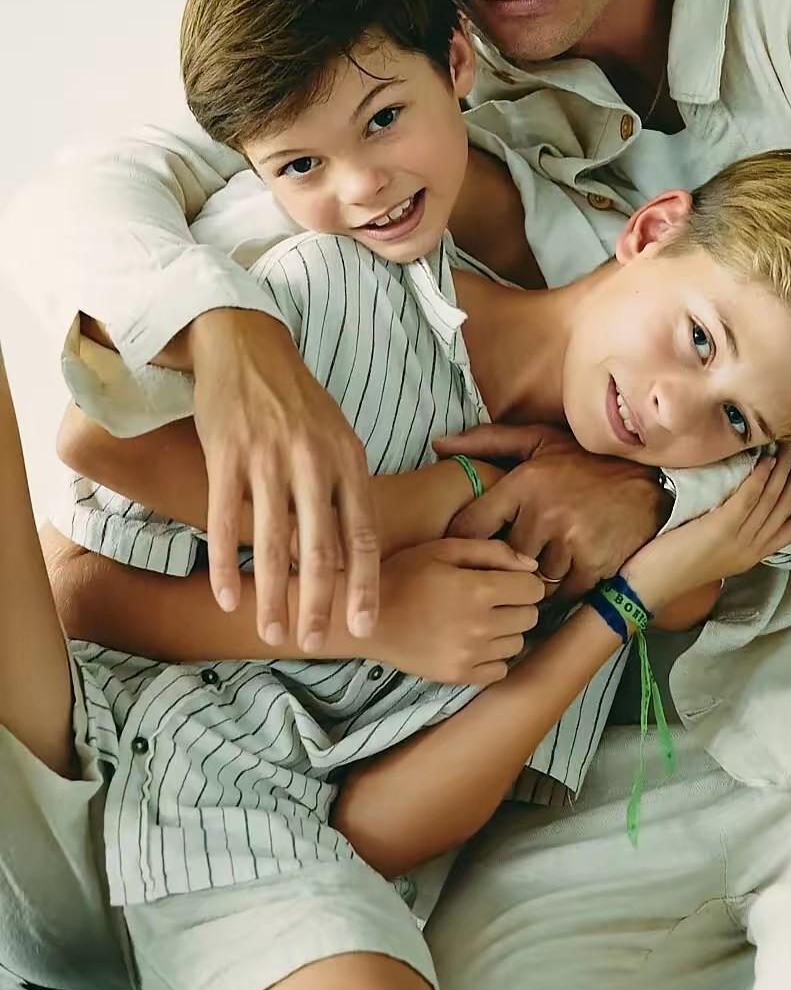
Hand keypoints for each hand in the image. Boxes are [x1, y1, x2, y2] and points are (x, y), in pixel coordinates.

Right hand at [189, 309, 378, 652]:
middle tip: (315, 643)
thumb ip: (342, 494)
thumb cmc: (297, 403)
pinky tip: (227, 596)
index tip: (365, 625)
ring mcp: (268, 457)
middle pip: (320, 546)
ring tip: (273, 632)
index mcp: (347, 458)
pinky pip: (227, 519)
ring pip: (272, 540)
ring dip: (272, 594)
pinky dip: (227, 563)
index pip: (362, 532)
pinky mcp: (227, 454)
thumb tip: (348, 559)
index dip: (365, 583)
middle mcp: (313, 460)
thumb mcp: (335, 439)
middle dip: (320, 602)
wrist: (247, 347)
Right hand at [371, 539, 544, 684]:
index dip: (525, 581)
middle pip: (530, 617)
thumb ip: (492, 551)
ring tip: (483, 619)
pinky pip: (500, 670)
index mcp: (478, 589)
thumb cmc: (404, 574)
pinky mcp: (458, 676)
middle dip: (518, 604)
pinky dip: (494, 657)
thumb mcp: (445, 549)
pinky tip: (475, 643)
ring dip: (507, 630)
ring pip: (518, 644)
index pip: (533, 589)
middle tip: (495, 598)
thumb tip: (531, 565)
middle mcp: (480, 626)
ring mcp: (470, 655)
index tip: (508, 580)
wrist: (363, 617)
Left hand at [435, 423, 670, 598]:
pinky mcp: (593, 564)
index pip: (470, 526)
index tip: (470, 548)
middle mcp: (544, 511)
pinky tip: (573, 567)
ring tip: (550, 558)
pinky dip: (565, 586)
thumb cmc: (584, 462)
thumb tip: (438, 445)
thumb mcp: (538, 441)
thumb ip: (487, 441)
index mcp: (524, 482)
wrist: (648, 483)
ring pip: (533, 577)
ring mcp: (570, 540)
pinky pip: (563, 592)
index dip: (465, 542)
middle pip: (502, 558)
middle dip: (508, 560)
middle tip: (520, 554)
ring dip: (539, 575)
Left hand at [622, 445, 790, 610]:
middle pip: (787, 507)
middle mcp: (752, 548)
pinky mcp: (720, 529)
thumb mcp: (716, 549)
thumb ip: (734, 530)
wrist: (652, 585)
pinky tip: (767, 462)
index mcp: (754, 554)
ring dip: (784, 470)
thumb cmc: (676, 565)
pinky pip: (746, 501)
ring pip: (771, 500)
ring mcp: (738, 539)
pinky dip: (759, 481)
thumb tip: (743, 504)